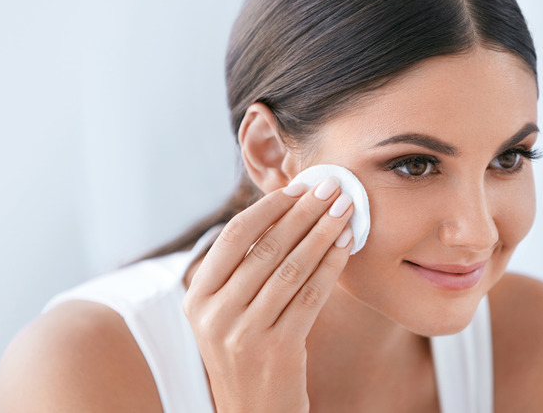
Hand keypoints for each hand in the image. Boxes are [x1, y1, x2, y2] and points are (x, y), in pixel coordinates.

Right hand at [183, 178, 354, 412]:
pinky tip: (345, 246)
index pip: (234, 236)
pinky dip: (330, 266)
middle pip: (265, 247)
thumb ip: (240, 271)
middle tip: (331, 187)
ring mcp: (244, 334)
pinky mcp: (278, 350)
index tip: (299, 187)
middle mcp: (214, 314)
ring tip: (344, 210)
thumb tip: (282, 212)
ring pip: (290, 268)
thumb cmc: (245, 354)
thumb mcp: (225, 314)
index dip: (270, 207)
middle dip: (303, 212)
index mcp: (197, 297)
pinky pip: (310, 296)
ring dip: (322, 233)